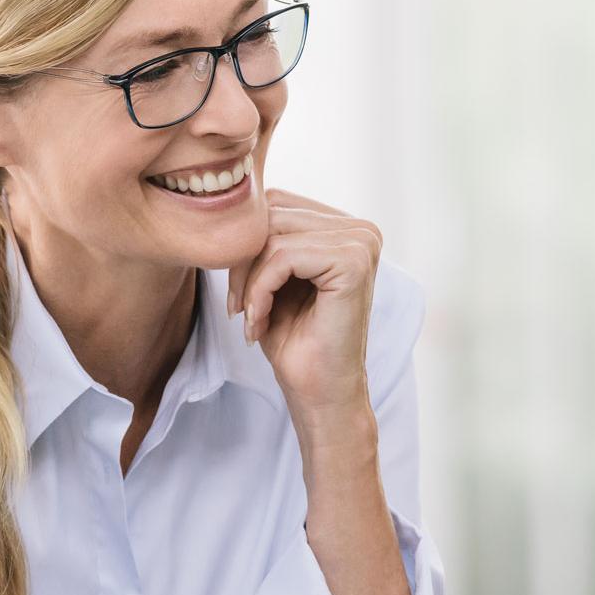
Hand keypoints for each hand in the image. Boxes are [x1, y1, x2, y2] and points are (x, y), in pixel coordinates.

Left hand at [228, 187, 384, 424]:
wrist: (319, 393)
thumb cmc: (296, 340)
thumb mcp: (273, 277)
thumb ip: (265, 237)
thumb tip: (231, 201)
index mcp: (347, 228)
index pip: (276, 204)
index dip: (245, 246)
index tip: (238, 295)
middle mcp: (362, 230)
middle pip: (272, 214)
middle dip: (242, 262)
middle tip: (238, 309)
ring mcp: (362, 243)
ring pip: (272, 235)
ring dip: (248, 280)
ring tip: (251, 317)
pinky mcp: (354, 262)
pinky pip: (282, 255)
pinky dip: (258, 290)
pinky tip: (260, 321)